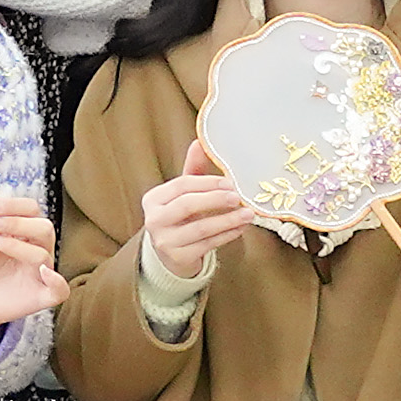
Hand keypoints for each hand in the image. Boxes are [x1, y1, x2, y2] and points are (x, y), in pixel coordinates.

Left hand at [0, 195, 64, 332]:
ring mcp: (41, 273)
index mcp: (26, 232)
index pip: (32, 210)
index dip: (13, 205)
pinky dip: (57, 281)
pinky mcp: (41, 297)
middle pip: (44, 228)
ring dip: (17, 245)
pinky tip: (45, 273)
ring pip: (42, 254)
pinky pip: (60, 290)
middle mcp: (38, 249)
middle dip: (17, 222)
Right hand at [137, 138, 253, 277]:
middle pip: (187, 205)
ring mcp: (165, 241)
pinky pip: (207, 245)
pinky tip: (240, 228)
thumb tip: (200, 142)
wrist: (171, 256)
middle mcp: (154, 220)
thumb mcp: (183, 195)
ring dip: (228, 220)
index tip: (230, 182)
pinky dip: (226, 235)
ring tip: (248, 214)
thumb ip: (193, 170)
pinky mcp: (178, 258)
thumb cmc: (180, 218)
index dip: (207, 182)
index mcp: (153, 199)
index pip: (181, 185)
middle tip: (238, 197)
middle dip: (216, 200)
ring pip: (201, 228)